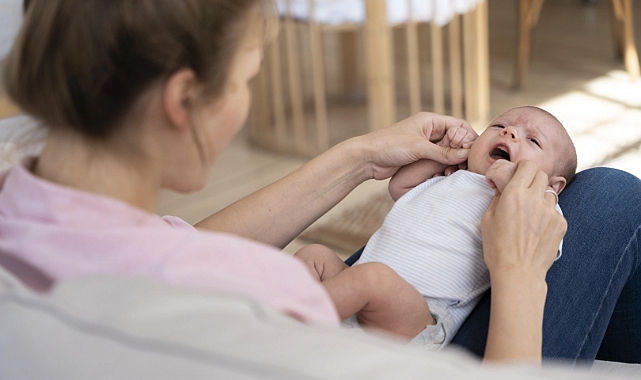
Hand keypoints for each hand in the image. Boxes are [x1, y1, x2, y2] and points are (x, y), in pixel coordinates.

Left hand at [357, 112, 477, 179]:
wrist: (367, 158)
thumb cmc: (389, 146)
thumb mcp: (418, 148)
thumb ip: (442, 152)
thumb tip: (466, 154)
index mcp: (430, 120)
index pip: (459, 125)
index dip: (469, 137)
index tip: (473, 152)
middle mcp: (429, 131)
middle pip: (456, 139)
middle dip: (462, 151)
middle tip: (466, 165)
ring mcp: (425, 144)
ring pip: (448, 151)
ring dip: (453, 161)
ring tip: (455, 171)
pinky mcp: (420, 157)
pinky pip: (438, 160)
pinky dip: (444, 166)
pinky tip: (446, 174)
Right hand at [481, 160, 566, 279]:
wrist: (518, 273)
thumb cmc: (497, 248)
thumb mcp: (487, 219)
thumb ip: (497, 198)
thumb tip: (503, 188)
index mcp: (514, 194)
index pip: (527, 166)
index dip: (522, 167)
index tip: (518, 173)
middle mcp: (534, 198)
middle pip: (541, 175)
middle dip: (532, 179)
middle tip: (524, 191)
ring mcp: (550, 211)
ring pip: (549, 193)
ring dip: (540, 197)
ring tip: (531, 213)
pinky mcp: (560, 224)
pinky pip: (555, 211)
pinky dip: (547, 215)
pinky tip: (537, 229)